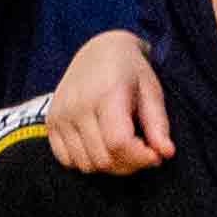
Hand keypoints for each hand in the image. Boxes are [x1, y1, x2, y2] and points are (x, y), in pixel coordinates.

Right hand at [42, 30, 172, 170]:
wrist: (98, 51)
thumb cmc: (130, 72)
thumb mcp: (151, 91)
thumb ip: (158, 124)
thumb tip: (166, 153)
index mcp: (106, 93)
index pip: (118, 142)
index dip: (140, 157)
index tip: (155, 156)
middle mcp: (77, 105)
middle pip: (103, 159)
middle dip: (129, 164)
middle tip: (141, 152)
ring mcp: (60, 115)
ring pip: (86, 165)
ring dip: (109, 166)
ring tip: (123, 149)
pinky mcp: (51, 123)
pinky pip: (67, 161)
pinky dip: (87, 162)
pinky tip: (101, 147)